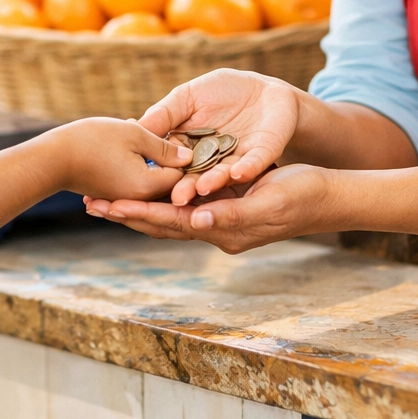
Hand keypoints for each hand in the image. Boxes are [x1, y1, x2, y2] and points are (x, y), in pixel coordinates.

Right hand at [46, 117, 189, 200]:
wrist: (52, 158)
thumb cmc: (93, 141)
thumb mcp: (134, 134)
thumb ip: (164, 147)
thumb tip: (189, 157)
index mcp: (148, 186)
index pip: (183, 175)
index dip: (186, 154)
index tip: (181, 135)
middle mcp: (140, 200)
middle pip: (169, 182)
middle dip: (168, 158)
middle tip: (161, 136)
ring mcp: (127, 200)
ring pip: (152, 181)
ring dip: (152, 161)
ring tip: (142, 135)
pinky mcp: (116, 196)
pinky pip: (136, 183)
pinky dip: (138, 166)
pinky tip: (129, 145)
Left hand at [95, 165, 338, 253]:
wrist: (328, 197)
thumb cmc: (302, 194)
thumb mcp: (268, 200)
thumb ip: (232, 211)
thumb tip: (195, 218)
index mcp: (222, 228)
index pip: (169, 222)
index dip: (135, 213)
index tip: (105, 205)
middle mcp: (216, 229)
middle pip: (161, 224)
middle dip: (126, 213)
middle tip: (89, 203)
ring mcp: (221, 221)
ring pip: (169, 216)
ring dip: (138, 209)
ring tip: (106, 199)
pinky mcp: (226, 208)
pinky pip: (185, 206)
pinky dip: (161, 200)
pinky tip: (147, 190)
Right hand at [135, 69, 302, 203]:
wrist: (264, 88)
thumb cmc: (222, 90)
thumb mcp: (187, 97)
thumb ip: (165, 114)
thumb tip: (134, 127)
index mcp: (189, 149)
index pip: (172, 165)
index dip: (162, 175)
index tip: (147, 186)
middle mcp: (211, 161)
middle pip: (196, 176)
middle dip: (186, 187)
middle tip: (176, 200)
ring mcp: (237, 159)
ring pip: (223, 173)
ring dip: (213, 182)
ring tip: (203, 189)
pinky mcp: (263, 153)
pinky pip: (255, 162)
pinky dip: (247, 168)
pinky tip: (238, 173)